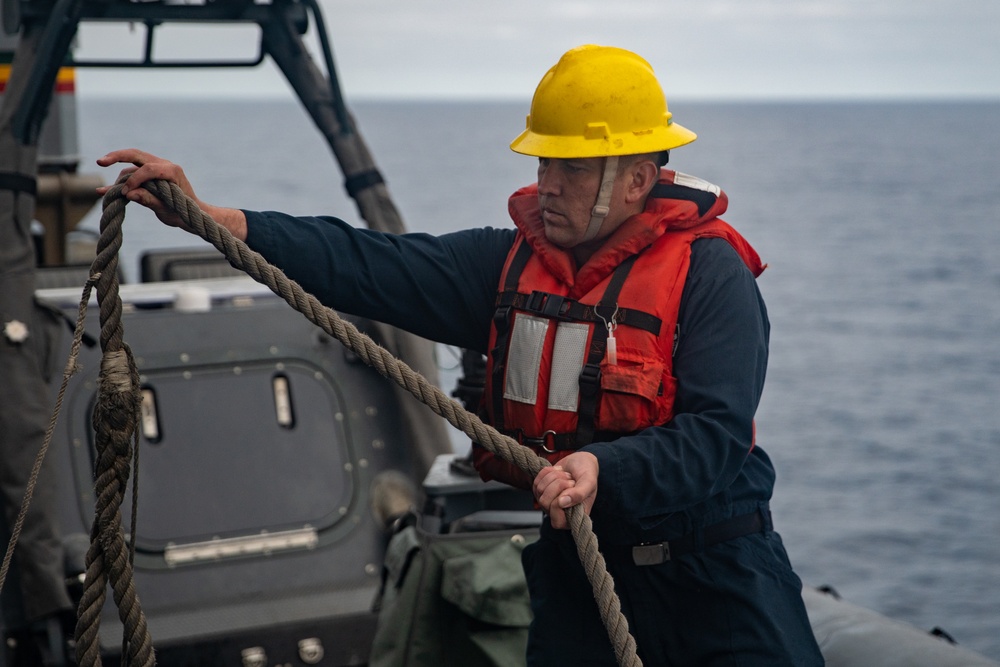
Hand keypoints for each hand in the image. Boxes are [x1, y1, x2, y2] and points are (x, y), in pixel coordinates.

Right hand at [96, 149, 246, 240]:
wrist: (191, 215)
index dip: (135, 180)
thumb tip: (129, 193)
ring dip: (118, 175)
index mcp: (172, 171)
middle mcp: (164, 165)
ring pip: (132, 164)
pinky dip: (121, 182)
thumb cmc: (182, 213)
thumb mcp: (166, 210)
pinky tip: (103, 190)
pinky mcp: (150, 174)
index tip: (126, 193)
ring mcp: (157, 167)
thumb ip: (149, 200)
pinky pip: (133, 173)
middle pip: (136, 154)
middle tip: (100, 162)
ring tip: (105, 191)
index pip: (148, 169)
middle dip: (117, 157)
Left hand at [533, 452, 598, 529]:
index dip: (558, 503)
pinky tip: (558, 471)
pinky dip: (547, 472)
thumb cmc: (587, 473)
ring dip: (554, 477)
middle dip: (558, 485)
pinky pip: (536, 482)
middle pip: (545, 502)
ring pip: (540, 490)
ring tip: (567, 475)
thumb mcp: (589, 483)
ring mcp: (548, 502)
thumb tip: (562, 503)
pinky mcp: (540, 491)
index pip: (557, 521)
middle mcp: (558, 513)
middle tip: (571, 480)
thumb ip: (579, 494)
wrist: (580, 461)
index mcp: (573, 517)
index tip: (572, 487)